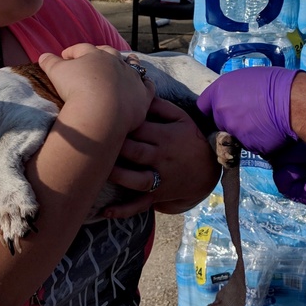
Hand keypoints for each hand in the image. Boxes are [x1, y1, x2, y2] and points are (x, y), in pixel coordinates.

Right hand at [38, 45, 154, 135]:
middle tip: (95, 59)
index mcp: (94, 55)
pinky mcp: (142, 95)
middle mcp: (115, 62)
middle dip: (101, 54)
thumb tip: (43, 56)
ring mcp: (131, 77)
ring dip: (129, 63)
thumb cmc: (76, 89)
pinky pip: (147, 86)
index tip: (65, 56)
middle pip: (109, 53)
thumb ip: (49, 62)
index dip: (73, 52)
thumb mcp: (56, 73)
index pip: (82, 48)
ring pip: (133, 65)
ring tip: (126, 63)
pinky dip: (145, 84)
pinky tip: (143, 85)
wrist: (101, 111)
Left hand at [102, 97, 220, 218]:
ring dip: (117, 175)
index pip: (139, 127)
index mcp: (166, 136)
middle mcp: (161, 157)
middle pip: (135, 151)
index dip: (120, 122)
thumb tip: (139, 94)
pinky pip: (141, 205)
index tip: (103, 118)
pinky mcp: (158, 196)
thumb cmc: (190, 139)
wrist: (211, 169)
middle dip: (115, 147)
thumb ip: (160, 106)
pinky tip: (106, 211)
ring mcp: (160, 178)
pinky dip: (124, 210)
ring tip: (96, 170)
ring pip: (136, 179)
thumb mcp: (182, 118)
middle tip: (94, 141)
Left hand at [196, 67, 300, 155]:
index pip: (202, 106)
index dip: (212, 109)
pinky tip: (272, 131)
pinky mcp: (248, 146)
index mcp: (218, 92)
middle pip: (219, 122)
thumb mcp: (248, 78)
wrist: (294, 102)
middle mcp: (221, 113)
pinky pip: (252, 145)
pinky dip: (259, 140)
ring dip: (246, 132)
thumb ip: (233, 91)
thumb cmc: (275, 83)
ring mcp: (233, 131)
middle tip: (250, 115)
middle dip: (230, 121)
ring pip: (236, 135)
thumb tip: (234, 97)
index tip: (221, 109)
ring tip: (264, 122)